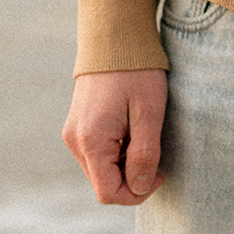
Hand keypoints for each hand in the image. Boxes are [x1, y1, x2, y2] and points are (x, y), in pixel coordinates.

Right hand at [62, 68, 167, 203]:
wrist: (115, 39)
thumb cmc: (138, 73)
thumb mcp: (150, 112)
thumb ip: (145, 153)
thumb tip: (140, 187)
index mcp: (91, 141)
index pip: (108, 192)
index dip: (137, 193)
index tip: (160, 173)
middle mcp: (75, 141)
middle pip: (103, 184)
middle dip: (133, 179)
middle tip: (156, 153)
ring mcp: (73, 134)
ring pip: (101, 171)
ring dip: (126, 165)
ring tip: (144, 135)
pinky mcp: (78, 127)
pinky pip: (98, 155)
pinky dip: (118, 153)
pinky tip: (133, 131)